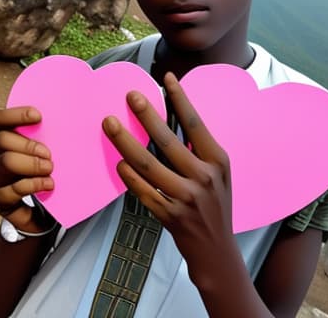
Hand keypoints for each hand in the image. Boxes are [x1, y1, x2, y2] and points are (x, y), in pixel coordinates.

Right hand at [0, 107, 54, 232]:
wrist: (58, 206)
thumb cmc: (58, 167)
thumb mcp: (62, 145)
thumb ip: (65, 128)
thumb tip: (92, 113)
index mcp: (9, 136)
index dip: (12, 114)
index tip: (38, 116)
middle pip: (0, 140)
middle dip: (28, 145)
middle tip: (50, 154)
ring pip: (2, 164)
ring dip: (30, 164)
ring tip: (50, 169)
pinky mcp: (0, 200)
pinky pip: (5, 192)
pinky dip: (30, 186)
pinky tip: (48, 185)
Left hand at [102, 72, 234, 287]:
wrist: (217, 250)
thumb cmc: (216, 204)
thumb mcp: (218, 173)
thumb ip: (199, 148)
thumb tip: (172, 116)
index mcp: (217, 161)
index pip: (195, 123)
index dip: (180, 99)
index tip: (167, 77)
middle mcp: (203, 178)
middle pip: (168, 141)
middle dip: (147, 116)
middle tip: (130, 96)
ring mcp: (186, 198)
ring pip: (148, 166)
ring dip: (126, 143)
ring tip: (109, 123)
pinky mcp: (169, 216)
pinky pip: (143, 192)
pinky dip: (129, 176)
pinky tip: (118, 162)